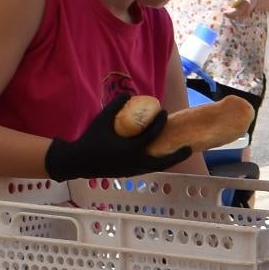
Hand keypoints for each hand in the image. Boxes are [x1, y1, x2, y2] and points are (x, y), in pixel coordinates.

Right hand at [41, 93, 196, 181]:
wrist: (79, 161)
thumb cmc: (91, 138)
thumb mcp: (102, 119)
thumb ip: (116, 105)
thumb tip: (131, 94)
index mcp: (130, 149)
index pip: (152, 135)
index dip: (160, 123)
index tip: (165, 112)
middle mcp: (135, 163)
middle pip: (163, 161)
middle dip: (178, 155)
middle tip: (189, 147)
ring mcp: (133, 171)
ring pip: (157, 167)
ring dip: (169, 161)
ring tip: (180, 154)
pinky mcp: (130, 175)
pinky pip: (149, 169)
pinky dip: (157, 163)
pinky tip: (161, 156)